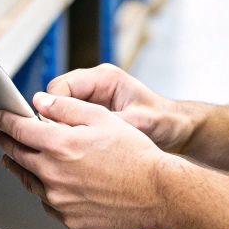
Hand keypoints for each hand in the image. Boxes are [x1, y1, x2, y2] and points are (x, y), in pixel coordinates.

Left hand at [0, 92, 173, 228]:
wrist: (158, 193)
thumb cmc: (135, 153)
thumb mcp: (102, 118)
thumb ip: (66, 108)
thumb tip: (39, 102)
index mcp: (60, 145)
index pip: (19, 129)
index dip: (6, 120)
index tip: (0, 117)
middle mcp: (54, 174)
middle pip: (18, 156)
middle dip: (8, 142)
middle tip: (3, 136)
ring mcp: (60, 200)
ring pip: (29, 181)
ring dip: (20, 167)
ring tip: (16, 159)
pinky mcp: (69, 219)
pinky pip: (46, 202)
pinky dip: (42, 190)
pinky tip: (46, 183)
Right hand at [48, 64, 193, 154]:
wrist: (177, 129)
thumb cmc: (163, 121)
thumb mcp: (139, 122)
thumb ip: (111, 122)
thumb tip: (82, 129)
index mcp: (104, 77)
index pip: (61, 87)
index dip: (52, 108)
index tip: (52, 131)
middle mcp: (94, 85)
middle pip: (55, 98)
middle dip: (52, 119)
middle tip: (54, 142)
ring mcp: (92, 99)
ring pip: (59, 111)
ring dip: (58, 128)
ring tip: (62, 148)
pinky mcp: (92, 114)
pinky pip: (69, 121)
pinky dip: (67, 134)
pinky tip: (72, 151)